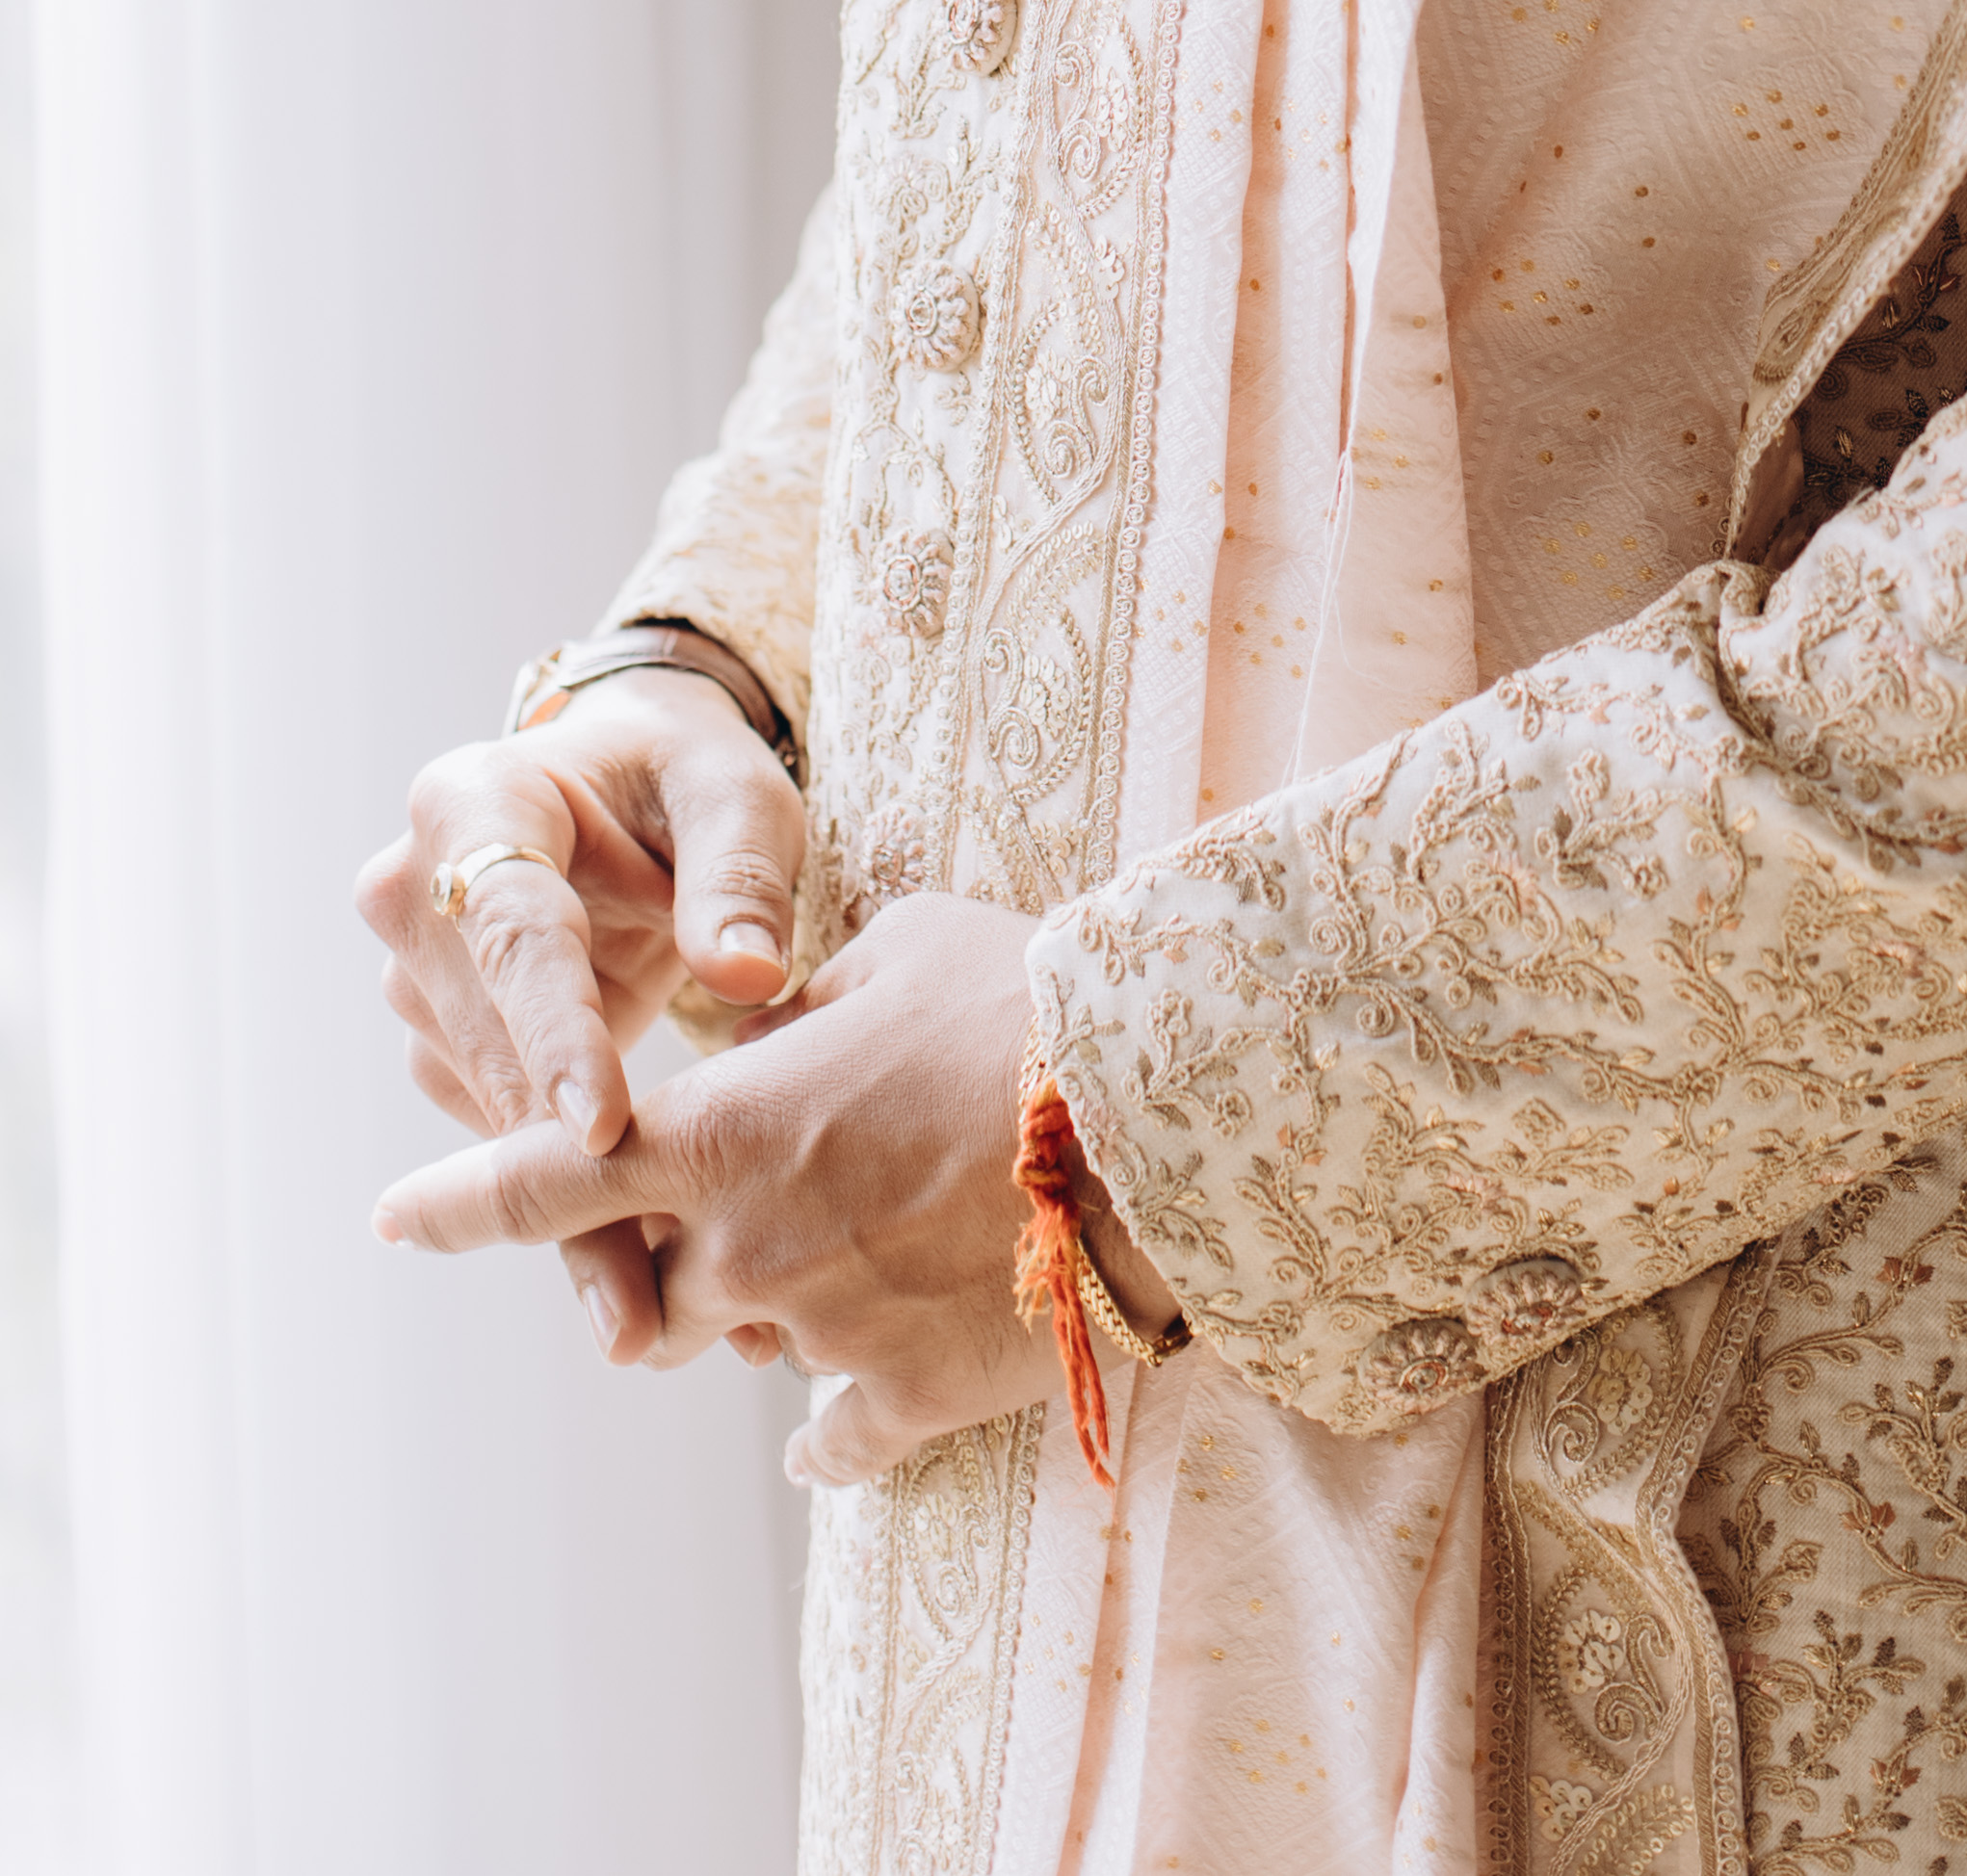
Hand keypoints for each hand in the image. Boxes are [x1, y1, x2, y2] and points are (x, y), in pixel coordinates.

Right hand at [356, 667, 803, 1348]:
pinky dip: (568, 1197)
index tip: (600, 1132)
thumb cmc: (682, 777)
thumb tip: (750, 975)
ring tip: (651, 1315)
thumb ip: (739, 869)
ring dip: (568, 1215)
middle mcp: (415, 893)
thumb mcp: (732, 789)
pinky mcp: (443, 1046)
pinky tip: (635, 1270)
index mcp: (473, 801)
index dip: (558, 1035)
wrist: (628, 784)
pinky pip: (503, 1135)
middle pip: (495, 1050)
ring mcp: (418, 979)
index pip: (515, 932)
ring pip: (493, 1116)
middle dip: (566, 1177)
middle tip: (635, 1310)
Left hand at [371, 891, 1179, 1485]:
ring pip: (739, 1348)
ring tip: (819, 1273)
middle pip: (640, 1289)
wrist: (1148, 1114)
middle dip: (655, 1261)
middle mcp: (745, 1246)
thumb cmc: (1016, 1002)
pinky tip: (831, 1430)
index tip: (394, 1221)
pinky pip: (834, 1444)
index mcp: (721, 1135)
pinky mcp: (906, 1396)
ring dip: (754, 1316)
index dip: (457, 1206)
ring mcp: (819, 1333)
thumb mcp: (895, 946)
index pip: (544, 1183)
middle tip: (718, 1215)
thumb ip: (802, 997)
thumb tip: (770, 1023)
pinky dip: (826, 1435)